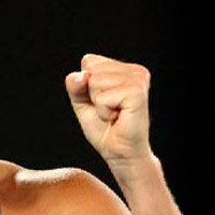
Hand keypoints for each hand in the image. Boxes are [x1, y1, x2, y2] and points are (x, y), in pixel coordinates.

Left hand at [65, 53, 153, 168]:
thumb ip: (76, 86)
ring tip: (115, 115)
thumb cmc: (105, 129)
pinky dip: (103, 112)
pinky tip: (118, 118)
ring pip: (95, 81)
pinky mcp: (137, 93)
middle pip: (90, 70)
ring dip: (99, 104)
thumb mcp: (83, 102)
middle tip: (110, 111)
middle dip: (92, 95)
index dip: (86, 86)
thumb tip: (80, 75)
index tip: (103, 102)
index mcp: (125, 68)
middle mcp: (136, 71)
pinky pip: (102, 98)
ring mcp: (139, 80)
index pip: (89, 61)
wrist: (120, 153)